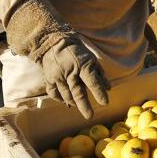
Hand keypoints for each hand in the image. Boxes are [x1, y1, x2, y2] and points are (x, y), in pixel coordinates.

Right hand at [2, 0, 109, 118]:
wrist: (51, 42)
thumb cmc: (75, 50)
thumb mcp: (90, 58)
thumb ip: (99, 73)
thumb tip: (108, 87)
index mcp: (82, 65)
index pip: (93, 81)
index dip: (99, 92)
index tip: (105, 102)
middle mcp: (70, 71)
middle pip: (78, 92)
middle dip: (85, 105)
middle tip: (90, 116)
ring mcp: (57, 76)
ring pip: (66, 94)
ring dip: (73, 102)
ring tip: (78, 106)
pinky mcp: (48, 79)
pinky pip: (54, 93)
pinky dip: (60, 98)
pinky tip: (66, 101)